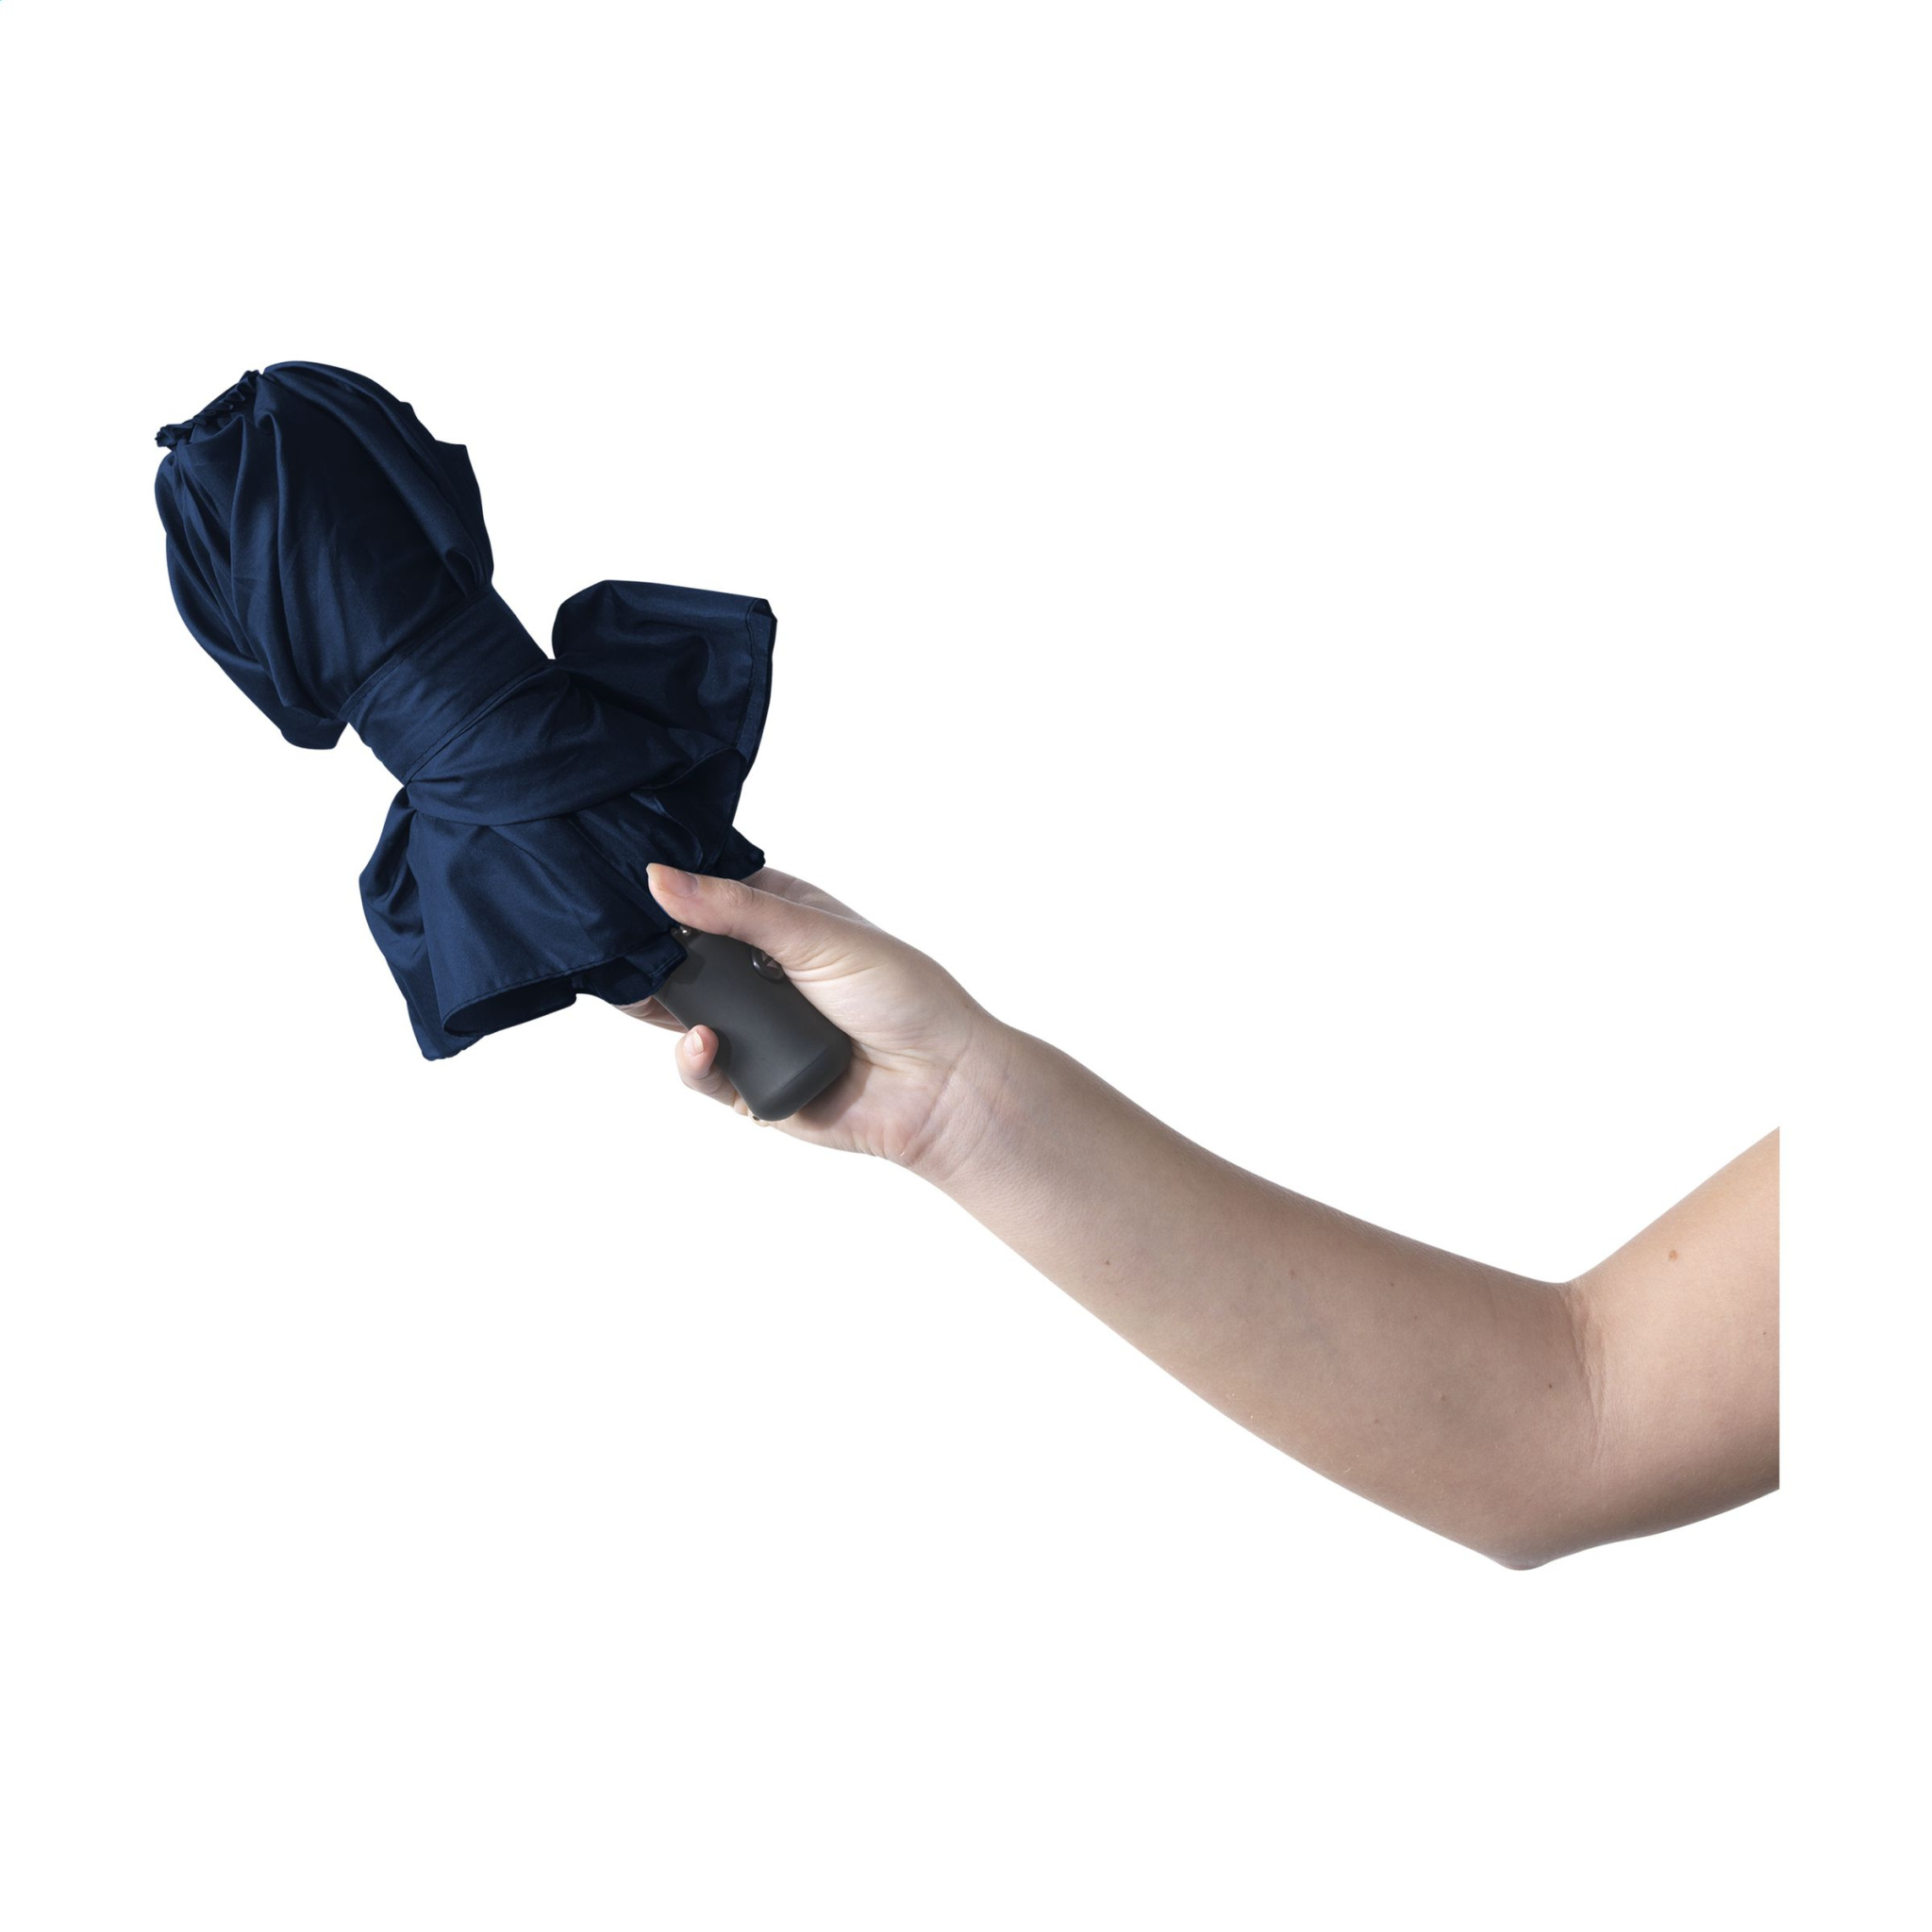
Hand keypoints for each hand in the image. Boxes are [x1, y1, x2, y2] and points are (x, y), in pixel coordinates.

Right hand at [622, 864, 1005, 1167]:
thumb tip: (659, 877)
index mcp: (778, 918)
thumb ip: (735, 910)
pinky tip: (703, 1044)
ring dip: (659, 1007)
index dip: (665, 890)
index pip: (704, 894)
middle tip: (611, 946)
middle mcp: (759, 971)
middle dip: (647, 954)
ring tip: (645, 995)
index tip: (619, 883)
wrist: (942, 1085)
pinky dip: (694, 1059)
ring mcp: (753, 1027)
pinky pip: (702, 1072)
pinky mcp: (750, 1082)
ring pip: (678, 1016)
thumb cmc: (901, 994)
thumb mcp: (815, 934)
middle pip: (681, 956)